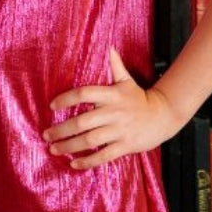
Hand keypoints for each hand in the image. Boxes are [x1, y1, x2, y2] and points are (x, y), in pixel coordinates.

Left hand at [44, 49, 178, 168]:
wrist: (164, 115)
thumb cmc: (139, 98)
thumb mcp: (127, 81)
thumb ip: (115, 66)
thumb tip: (109, 47)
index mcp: (112, 95)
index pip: (84, 93)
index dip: (66, 99)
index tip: (52, 107)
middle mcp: (114, 112)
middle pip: (82, 122)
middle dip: (61, 130)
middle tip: (46, 135)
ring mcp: (120, 130)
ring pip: (89, 140)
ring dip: (69, 146)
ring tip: (54, 149)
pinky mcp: (125, 146)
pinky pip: (103, 156)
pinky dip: (87, 161)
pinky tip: (74, 164)